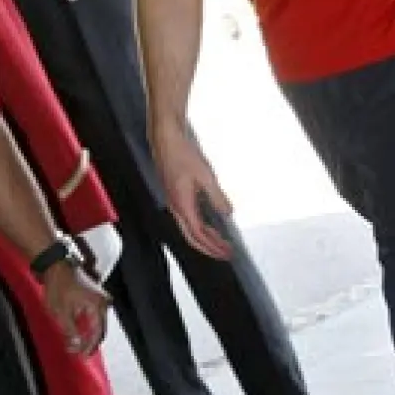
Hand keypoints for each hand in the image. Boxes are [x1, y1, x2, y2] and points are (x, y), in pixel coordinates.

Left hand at [42, 263, 109, 354]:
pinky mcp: (92, 301)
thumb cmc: (58, 289)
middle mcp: (101, 305)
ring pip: (97, 325)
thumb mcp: (61, 313)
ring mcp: (98, 302)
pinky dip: (87, 328)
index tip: (81, 355)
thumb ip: (70, 331)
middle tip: (79, 353)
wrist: (56, 270)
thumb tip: (77, 345)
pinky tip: (79, 334)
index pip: (97, 332)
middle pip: (100, 329)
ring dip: (88, 336)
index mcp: (96, 307)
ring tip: (77, 346)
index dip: (89, 346)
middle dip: (89, 343)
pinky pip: (94, 319)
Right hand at [150, 121, 232, 259]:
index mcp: (182, 206)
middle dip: (209, 248)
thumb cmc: (184, 155)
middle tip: (225, 254)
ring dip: (205, 239)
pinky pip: (187, 219)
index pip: (198, 234)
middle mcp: (176, 208)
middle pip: (192, 237)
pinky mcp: (175, 196)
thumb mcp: (206, 176)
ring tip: (220, 244)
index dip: (213, 246)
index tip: (227, 252)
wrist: (166, 140)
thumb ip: (217, 197)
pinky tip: (209, 225)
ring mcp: (174, 203)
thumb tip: (228, 213)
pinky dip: (199, 228)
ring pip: (188, 229)